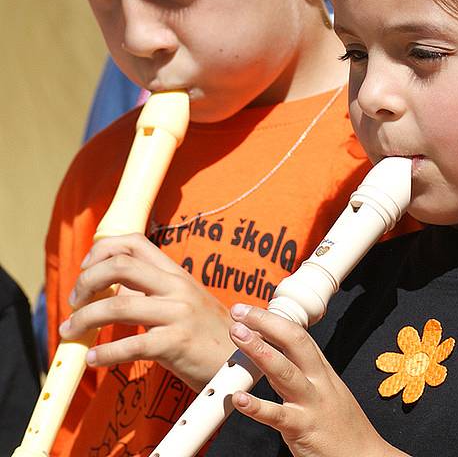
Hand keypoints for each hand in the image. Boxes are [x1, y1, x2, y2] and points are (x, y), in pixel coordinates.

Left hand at [59, 233, 233, 389]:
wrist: (243, 358)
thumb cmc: (208, 334)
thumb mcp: (184, 303)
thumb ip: (153, 293)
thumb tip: (111, 291)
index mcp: (176, 274)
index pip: (135, 242)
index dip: (103, 250)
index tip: (86, 269)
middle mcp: (177, 287)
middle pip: (120, 265)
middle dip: (86, 281)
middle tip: (74, 302)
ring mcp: (178, 313)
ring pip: (118, 304)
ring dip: (84, 318)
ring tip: (70, 332)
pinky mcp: (177, 343)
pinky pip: (132, 344)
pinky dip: (105, 352)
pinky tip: (93, 358)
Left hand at [228, 304, 408, 456]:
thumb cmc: (343, 428)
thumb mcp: (327, 392)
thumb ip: (302, 375)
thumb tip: (271, 358)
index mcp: (322, 371)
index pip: (298, 335)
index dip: (273, 320)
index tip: (250, 311)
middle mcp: (318, 382)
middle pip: (294, 342)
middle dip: (266, 323)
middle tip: (240, 312)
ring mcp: (311, 404)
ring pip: (285, 371)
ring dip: (259, 350)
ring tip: (238, 335)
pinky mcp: (303, 429)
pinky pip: (277, 416)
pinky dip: (257, 406)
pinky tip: (239, 398)